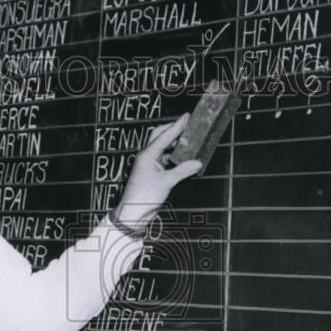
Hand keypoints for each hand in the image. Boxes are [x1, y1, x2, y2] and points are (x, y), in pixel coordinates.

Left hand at [113, 114, 202, 231]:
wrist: (133, 213)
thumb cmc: (143, 197)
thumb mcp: (166, 182)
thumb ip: (183, 171)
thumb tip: (197, 163)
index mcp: (148, 155)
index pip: (165, 135)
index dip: (177, 125)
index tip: (187, 116)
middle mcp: (147, 157)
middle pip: (160, 136)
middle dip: (173, 130)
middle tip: (186, 125)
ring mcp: (149, 165)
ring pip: (162, 149)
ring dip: (174, 144)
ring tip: (188, 141)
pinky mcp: (152, 174)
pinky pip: (164, 160)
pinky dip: (174, 158)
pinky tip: (183, 159)